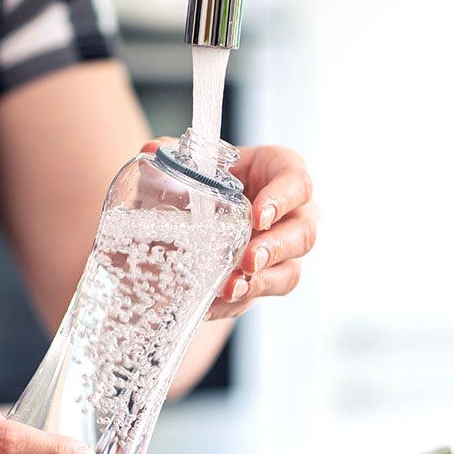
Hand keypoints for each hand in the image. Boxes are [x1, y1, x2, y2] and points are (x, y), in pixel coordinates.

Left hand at [143, 141, 318, 318]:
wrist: (206, 209)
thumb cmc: (215, 176)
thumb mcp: (198, 162)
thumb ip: (178, 157)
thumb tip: (151, 150)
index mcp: (282, 174)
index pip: (297, 183)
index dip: (283, 199)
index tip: (259, 215)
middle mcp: (294, 214)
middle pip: (302, 233)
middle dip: (276, 249)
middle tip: (248, 260)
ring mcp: (286, 251)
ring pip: (291, 271)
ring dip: (263, 282)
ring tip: (232, 288)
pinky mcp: (270, 279)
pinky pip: (263, 295)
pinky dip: (238, 301)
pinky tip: (214, 303)